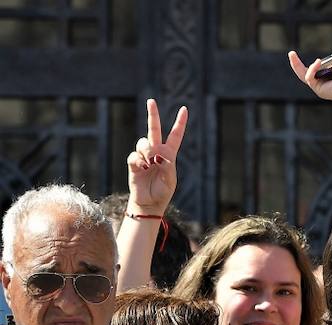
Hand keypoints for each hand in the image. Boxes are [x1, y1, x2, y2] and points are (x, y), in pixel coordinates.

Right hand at [126, 99, 186, 215]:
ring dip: (147, 150)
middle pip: (154, 129)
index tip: (184, 109)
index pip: (175, 135)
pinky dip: (139, 161)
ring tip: (150, 163)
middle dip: (152, 114)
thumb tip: (157, 155)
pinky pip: (134, 155)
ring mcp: (144, 156)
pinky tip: (142, 168)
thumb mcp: (170, 180)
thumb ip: (167, 166)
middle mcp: (156, 152)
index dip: (180, 123)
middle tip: (151, 101)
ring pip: (143, 142)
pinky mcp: (133, 162)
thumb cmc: (162, 192)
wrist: (149, 202)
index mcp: (169, 154)